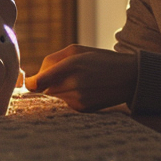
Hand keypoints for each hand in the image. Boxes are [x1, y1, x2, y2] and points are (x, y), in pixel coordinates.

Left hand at [24, 45, 138, 111]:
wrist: (129, 77)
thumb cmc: (101, 59)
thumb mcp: (77, 50)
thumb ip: (52, 60)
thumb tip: (36, 76)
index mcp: (71, 65)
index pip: (40, 82)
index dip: (31, 83)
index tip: (30, 82)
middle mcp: (74, 85)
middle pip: (45, 89)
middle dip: (46, 83)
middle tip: (60, 75)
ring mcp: (79, 99)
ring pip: (54, 96)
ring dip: (58, 90)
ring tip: (77, 81)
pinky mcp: (83, 109)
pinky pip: (65, 103)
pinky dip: (68, 97)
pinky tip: (84, 90)